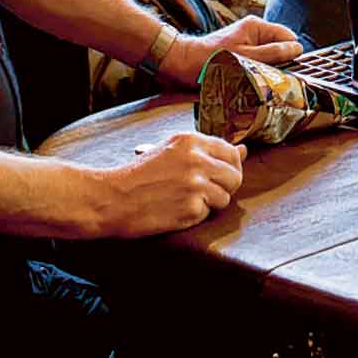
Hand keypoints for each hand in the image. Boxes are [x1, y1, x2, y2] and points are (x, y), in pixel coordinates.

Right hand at [100, 132, 244, 236]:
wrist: (112, 199)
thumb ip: (208, 150)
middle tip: (203, 192)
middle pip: (235, 176)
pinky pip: (208, 214)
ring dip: (210, 203)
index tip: (218, 175)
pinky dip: (195, 216)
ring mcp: (195, 184)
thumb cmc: (138, 175)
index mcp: (191, 141)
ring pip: (225, 197)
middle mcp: (197, 160)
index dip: (229, 167)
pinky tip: (176, 211)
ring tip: (185, 200)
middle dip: (224, 187)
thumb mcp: (170, 151)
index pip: (231, 152)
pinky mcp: (191, 208)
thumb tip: (244, 150)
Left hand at [163, 16, 301, 88]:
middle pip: (279, 46)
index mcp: (256, 26)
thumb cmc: (210, 60)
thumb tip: (297, 49)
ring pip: (268, 56)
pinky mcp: (238, 51)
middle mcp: (252, 31)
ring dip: (267, 69)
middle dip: (280, 62)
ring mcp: (245, 41)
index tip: (292, 71)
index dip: (292, 53)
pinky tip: (251, 81)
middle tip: (274, 79)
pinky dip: (256, 71)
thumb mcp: (245, 58)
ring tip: (260, 81)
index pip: (287, 36)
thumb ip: (273, 53)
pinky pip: (256, 60)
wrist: (181, 63)